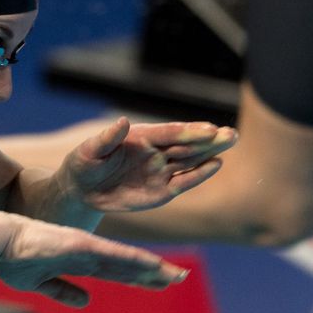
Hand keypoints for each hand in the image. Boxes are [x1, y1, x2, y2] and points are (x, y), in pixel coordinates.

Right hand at [0, 214, 188, 307]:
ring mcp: (83, 246)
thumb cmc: (8, 259)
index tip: (158, 283)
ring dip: (153, 268)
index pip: (113, 272)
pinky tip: (155, 265)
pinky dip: (135, 260)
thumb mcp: (38, 282)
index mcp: (75, 261)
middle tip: (180, 278)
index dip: (136, 277)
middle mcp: (85, 252)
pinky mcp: (79, 243)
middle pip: (126, 265)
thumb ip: (63, 290)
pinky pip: (113, 254)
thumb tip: (87, 302)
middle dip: (153, 274)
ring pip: (126, 259)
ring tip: (177, 276)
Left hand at [60, 117, 235, 212]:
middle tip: (231, 133)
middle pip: (186, 144)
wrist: (81, 189)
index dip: (188, 131)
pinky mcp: (162, 190)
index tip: (209, 128)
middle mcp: (155, 152)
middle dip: (209, 139)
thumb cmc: (83, 164)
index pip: (168, 133)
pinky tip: (215, 165)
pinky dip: (199, 175)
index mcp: (140, 137)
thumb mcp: (89, 151)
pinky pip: (183, 182)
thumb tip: (122, 121)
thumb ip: (107, 139)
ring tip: (230, 141)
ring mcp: (160, 170)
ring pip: (191, 160)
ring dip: (211, 152)